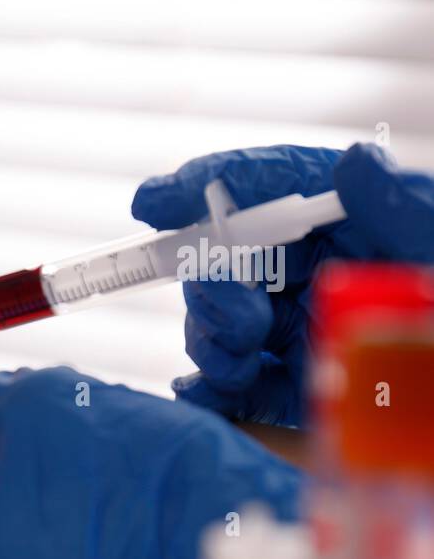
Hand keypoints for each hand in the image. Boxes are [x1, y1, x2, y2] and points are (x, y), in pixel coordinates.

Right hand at [132, 143, 433, 426]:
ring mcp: (309, 332)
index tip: (154, 202)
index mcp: (362, 225)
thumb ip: (404, 212)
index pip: (273, 185)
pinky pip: (237, 385)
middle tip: (241, 319)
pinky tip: (208, 395)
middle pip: (231, 258)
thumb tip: (349, 163)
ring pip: (223, 322)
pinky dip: (212, 389)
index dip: (209, 186)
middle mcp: (326, 273)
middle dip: (212, 283)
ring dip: (213, 339)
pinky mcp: (301, 388)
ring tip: (242, 363)